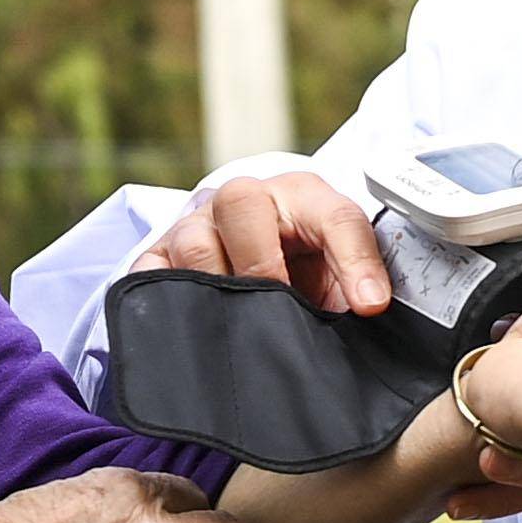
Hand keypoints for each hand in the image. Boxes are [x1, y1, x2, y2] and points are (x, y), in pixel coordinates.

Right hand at [148, 170, 395, 314]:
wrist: (260, 269)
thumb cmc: (305, 269)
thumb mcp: (342, 272)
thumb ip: (359, 280)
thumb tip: (370, 306)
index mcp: (303, 197)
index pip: (334, 215)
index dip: (355, 260)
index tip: (370, 306)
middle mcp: (244, 200)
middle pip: (240, 203)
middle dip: (262, 264)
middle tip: (283, 305)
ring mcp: (196, 226)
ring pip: (194, 242)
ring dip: (218, 286)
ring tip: (242, 324)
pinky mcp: (159, 256)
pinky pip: (151, 273)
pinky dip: (168, 299)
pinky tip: (196, 324)